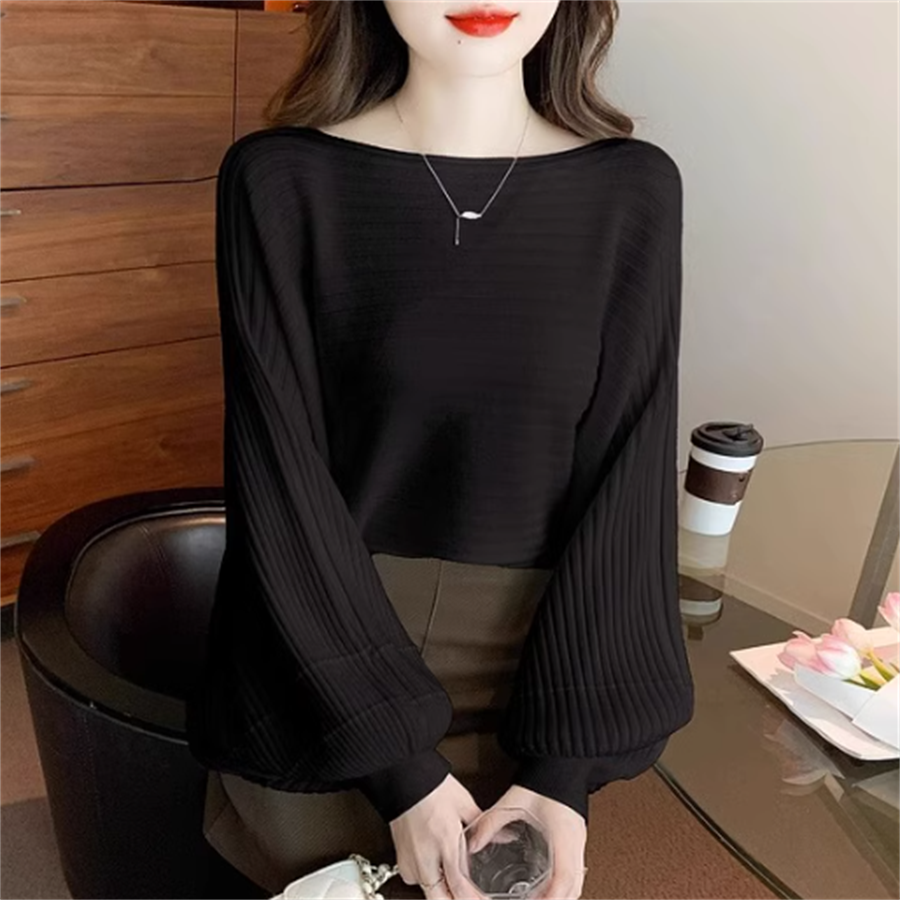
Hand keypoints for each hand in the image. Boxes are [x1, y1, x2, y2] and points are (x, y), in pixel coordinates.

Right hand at [389, 772, 483, 898]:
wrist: (402, 776)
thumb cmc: (431, 786)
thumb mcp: (464, 803)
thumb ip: (484, 826)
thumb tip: (506, 836)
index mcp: (445, 843)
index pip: (460, 887)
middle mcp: (425, 858)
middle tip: (471, 897)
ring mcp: (410, 861)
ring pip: (429, 893)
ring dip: (444, 893)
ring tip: (458, 886)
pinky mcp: (401, 859)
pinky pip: (416, 881)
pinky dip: (431, 881)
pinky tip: (440, 872)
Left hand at [465, 785, 587, 899]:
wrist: (562, 762)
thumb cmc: (543, 779)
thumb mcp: (513, 801)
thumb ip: (491, 823)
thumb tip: (472, 843)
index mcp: (563, 836)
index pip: (563, 879)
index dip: (550, 899)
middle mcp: (575, 844)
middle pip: (574, 888)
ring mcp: (579, 842)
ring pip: (577, 883)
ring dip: (561, 896)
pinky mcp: (576, 839)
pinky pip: (575, 872)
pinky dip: (564, 886)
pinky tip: (548, 888)